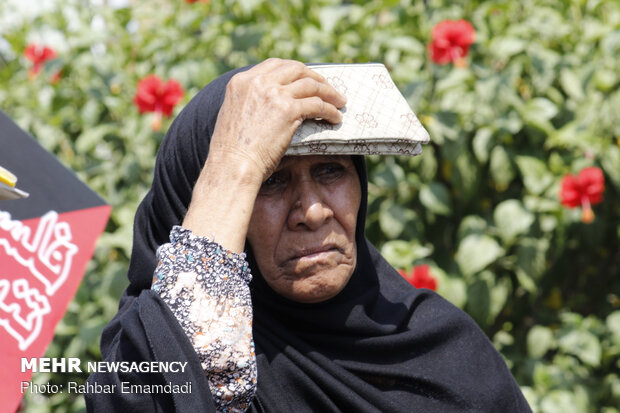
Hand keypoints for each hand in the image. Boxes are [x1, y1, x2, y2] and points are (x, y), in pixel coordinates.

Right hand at [183, 58, 345, 251]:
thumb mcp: (234, 115)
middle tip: (328, 88)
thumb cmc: (232, 152)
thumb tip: (270, 107)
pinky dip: (330, 110)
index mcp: (241, 81)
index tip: (306, 79)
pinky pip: (318, 105)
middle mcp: (257, 82)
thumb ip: (250, 103)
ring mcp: (274, 94)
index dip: (295, 71)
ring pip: (311, 85)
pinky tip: (335, 118)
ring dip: (329, 93)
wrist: (232, 166)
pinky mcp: (288, 110)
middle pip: (296, 69)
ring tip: (339, 102)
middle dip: (316, 77)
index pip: (275, 65)